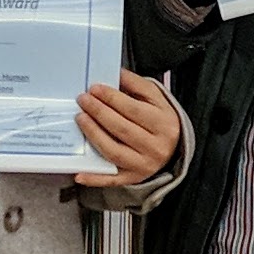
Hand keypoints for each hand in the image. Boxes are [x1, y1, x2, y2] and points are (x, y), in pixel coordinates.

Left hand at [73, 69, 182, 186]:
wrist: (175, 151)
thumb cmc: (161, 121)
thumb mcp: (157, 99)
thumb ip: (137, 85)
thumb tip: (115, 74)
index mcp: (163, 123)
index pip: (133, 110)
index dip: (111, 98)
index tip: (94, 89)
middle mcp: (155, 146)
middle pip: (121, 129)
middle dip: (98, 113)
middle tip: (83, 100)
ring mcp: (143, 165)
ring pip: (114, 151)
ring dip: (93, 135)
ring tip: (80, 118)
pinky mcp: (133, 179)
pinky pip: (111, 180)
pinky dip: (94, 178)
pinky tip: (79, 173)